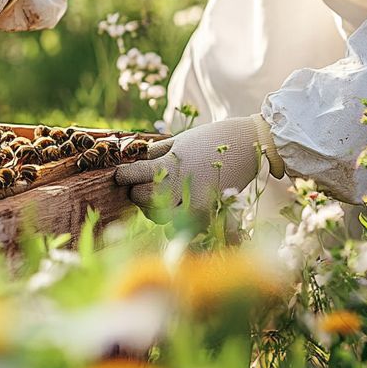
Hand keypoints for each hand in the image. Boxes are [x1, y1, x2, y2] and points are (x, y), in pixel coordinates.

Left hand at [114, 115, 282, 218]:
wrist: (246, 142)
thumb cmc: (209, 138)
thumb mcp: (179, 140)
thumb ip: (157, 153)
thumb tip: (136, 162)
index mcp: (169, 162)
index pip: (133, 174)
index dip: (123, 176)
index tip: (120, 176)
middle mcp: (179, 183)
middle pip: (143, 199)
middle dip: (138, 194)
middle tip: (141, 188)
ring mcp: (193, 200)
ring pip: (159, 217)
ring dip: (154, 210)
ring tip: (158, 200)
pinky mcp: (208, 212)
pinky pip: (184, 228)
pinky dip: (176, 226)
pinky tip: (175, 216)